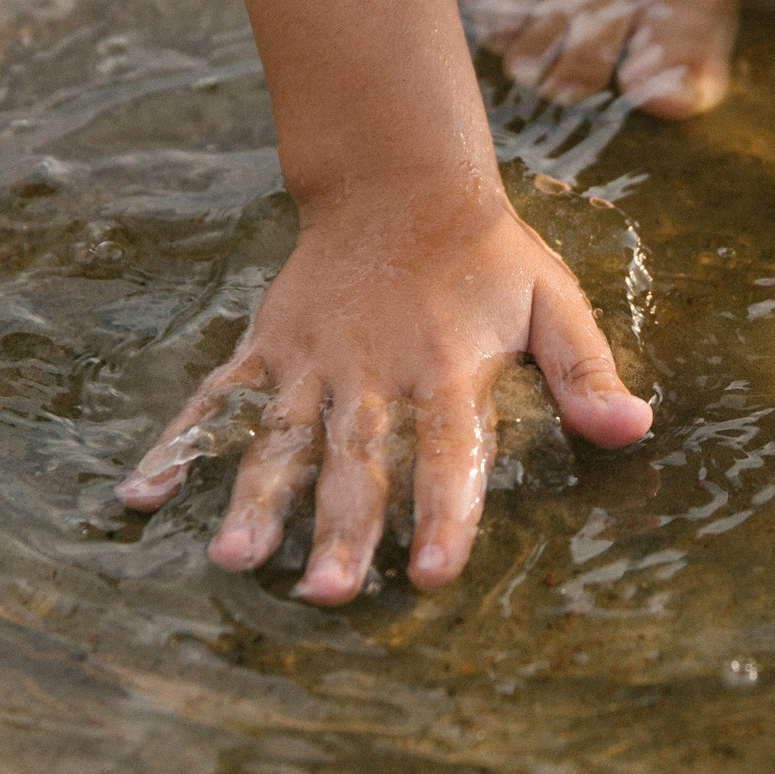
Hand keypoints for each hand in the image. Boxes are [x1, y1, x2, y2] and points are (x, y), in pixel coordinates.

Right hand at [116, 184, 653, 603]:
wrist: (400, 178)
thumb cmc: (487, 254)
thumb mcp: (552, 301)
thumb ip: (586, 372)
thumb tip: (635, 431)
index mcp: (448, 366)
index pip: (450, 452)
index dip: (444, 514)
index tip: (432, 576)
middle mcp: (374, 369)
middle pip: (357, 461)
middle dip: (342, 531)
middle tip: (327, 596)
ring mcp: (312, 359)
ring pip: (280, 438)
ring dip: (255, 499)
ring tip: (233, 559)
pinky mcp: (267, 347)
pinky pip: (214, 399)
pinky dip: (176, 444)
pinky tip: (139, 497)